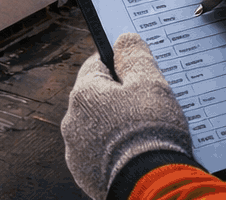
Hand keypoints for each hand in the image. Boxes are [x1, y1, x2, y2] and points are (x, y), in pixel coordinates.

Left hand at [62, 33, 193, 199]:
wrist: (153, 187)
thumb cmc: (150, 133)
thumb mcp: (150, 85)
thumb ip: (136, 58)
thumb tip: (124, 39)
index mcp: (83, 94)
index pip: (97, 66)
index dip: (120, 65)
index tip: (137, 70)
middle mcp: (72, 121)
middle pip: (97, 99)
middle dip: (119, 99)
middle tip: (148, 106)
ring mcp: (76, 150)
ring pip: (97, 128)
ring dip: (115, 128)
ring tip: (144, 135)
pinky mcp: (85, 175)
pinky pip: (100, 155)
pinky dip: (114, 153)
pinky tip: (135, 155)